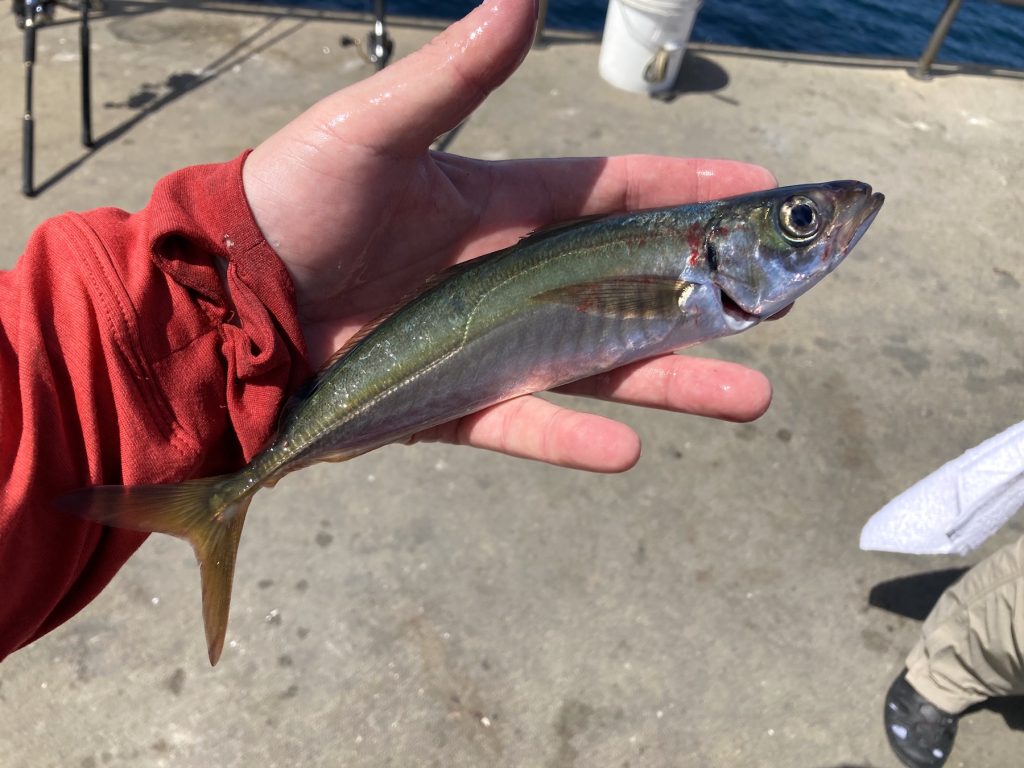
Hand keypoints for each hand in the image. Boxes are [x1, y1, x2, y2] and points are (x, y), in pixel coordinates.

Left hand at [242, 0, 775, 471]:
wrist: (226, 304)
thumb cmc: (292, 203)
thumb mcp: (376, 132)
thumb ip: (456, 77)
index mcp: (505, 206)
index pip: (620, 193)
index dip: (691, 188)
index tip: (760, 188)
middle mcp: (512, 277)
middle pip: (632, 291)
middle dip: (709, 302)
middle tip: (782, 312)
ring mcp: (488, 344)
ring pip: (600, 366)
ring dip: (673, 380)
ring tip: (750, 396)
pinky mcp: (453, 404)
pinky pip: (526, 424)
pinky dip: (571, 440)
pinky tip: (627, 450)